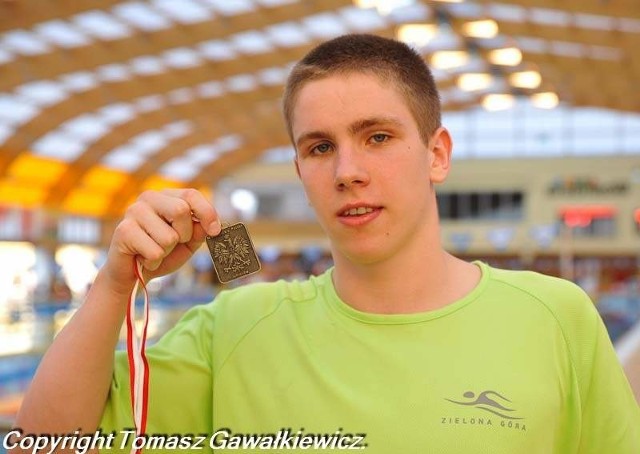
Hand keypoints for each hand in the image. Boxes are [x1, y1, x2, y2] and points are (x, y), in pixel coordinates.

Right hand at [102, 188, 221, 294]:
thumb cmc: (161, 254)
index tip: (215, 231)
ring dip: (167, 252)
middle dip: (184, 235)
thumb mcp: (187, 243)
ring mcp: (133, 212)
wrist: (132, 275)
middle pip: (180, 210)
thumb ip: (199, 231)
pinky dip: (154, 262)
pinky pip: (155, 251)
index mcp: (166, 197)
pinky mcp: (124, 231)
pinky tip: (144, 259)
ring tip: (155, 252)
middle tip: (173, 244)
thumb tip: (208, 225)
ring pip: (169, 236)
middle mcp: (148, 199)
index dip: (207, 212)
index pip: (191, 194)